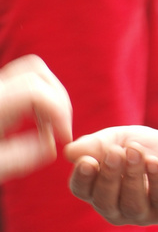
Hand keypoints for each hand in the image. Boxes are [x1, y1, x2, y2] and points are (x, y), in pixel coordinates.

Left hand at [0, 55, 72, 179]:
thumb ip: (19, 158)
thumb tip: (51, 146)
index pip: (36, 90)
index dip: (59, 111)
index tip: (64, 138)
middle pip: (37, 73)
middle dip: (58, 100)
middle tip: (60, 132)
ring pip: (32, 73)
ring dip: (51, 96)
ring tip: (50, 128)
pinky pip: (23, 85)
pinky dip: (39, 99)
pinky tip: (36, 125)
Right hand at [66, 127, 157, 226]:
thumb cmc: (148, 151)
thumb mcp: (120, 139)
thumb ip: (96, 144)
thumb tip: (70, 152)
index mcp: (100, 190)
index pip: (82, 191)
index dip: (82, 178)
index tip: (87, 161)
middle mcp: (119, 208)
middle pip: (104, 201)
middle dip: (108, 176)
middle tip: (115, 152)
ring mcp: (145, 213)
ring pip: (132, 204)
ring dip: (132, 176)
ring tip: (135, 152)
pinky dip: (156, 179)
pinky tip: (153, 162)